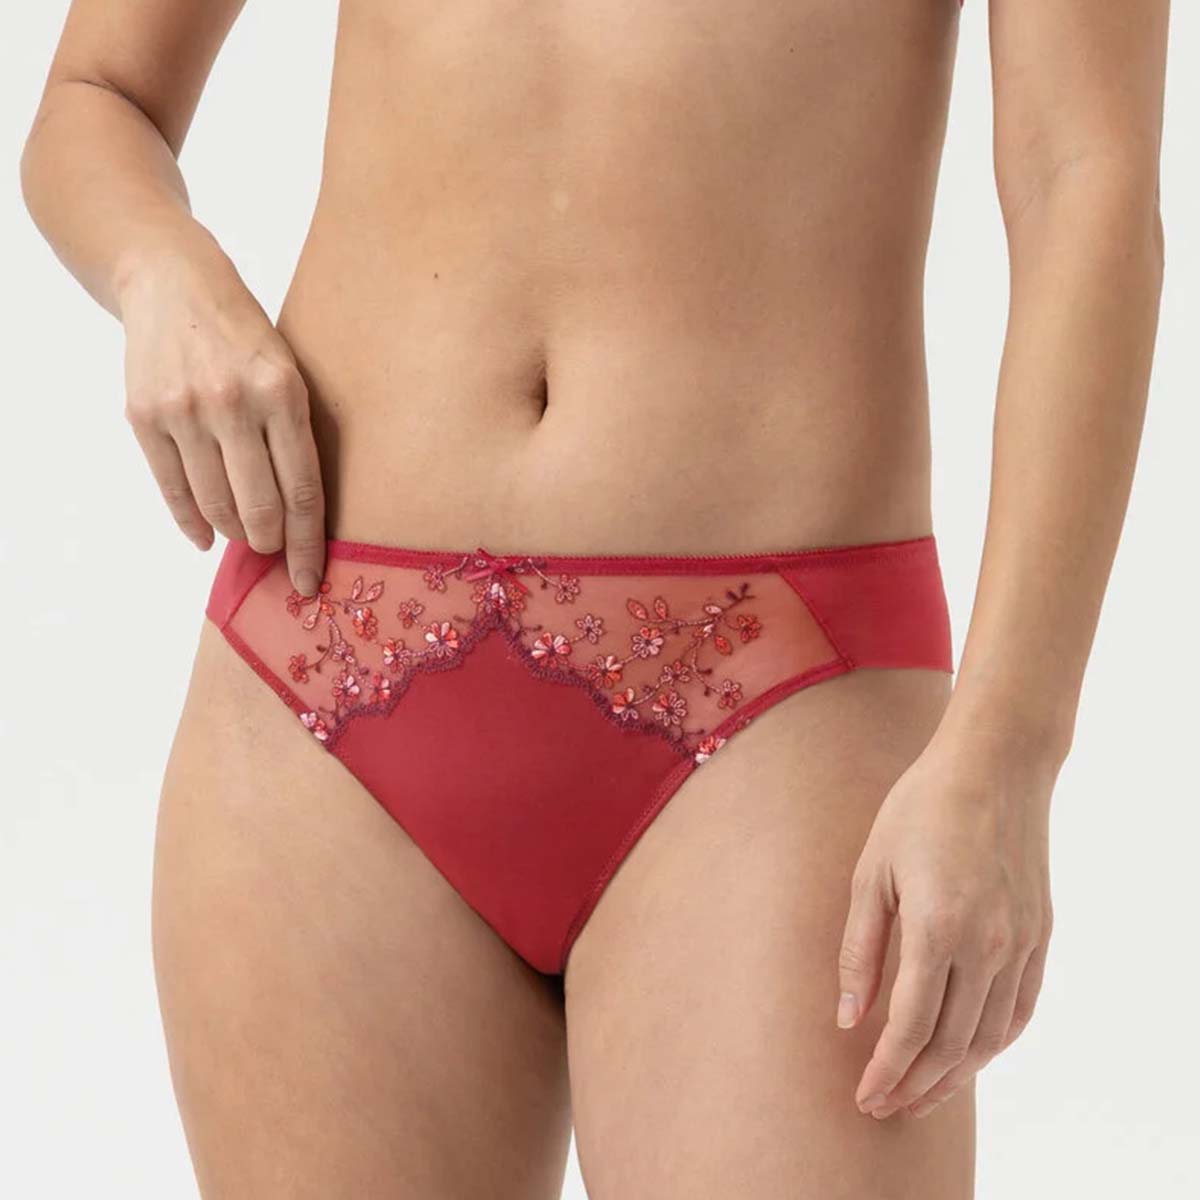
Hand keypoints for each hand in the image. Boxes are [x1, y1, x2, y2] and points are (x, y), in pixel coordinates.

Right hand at [117, 238, 325, 594]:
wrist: (172, 282)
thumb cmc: (245, 333)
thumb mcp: (289, 370)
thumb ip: (295, 435)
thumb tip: (300, 516)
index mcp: (282, 392)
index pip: (302, 491)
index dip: (307, 545)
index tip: (310, 580)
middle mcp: (233, 402)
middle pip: (259, 507)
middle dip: (271, 543)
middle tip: (274, 552)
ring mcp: (184, 410)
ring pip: (215, 504)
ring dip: (233, 531)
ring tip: (244, 534)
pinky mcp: (144, 415)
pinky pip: (172, 489)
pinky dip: (191, 521)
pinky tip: (205, 536)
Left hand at [836, 726, 1055, 1119]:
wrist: (994, 767)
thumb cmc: (920, 809)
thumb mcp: (872, 872)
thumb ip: (860, 950)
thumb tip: (848, 1018)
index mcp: (938, 928)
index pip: (911, 1026)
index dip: (887, 1070)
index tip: (865, 1097)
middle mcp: (987, 945)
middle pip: (952, 1044)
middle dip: (915, 1085)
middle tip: (884, 1107)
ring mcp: (1020, 943)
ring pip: (989, 1038)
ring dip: (955, 1076)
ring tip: (921, 1095)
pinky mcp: (1039, 936)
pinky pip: (1019, 1010)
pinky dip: (993, 1044)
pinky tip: (969, 1057)